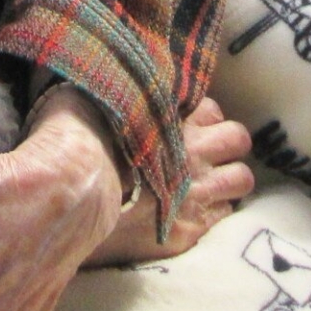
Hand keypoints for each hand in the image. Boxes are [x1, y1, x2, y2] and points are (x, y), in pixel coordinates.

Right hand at [85, 96, 254, 267]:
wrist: (69, 197)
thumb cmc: (73, 144)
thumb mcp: (88, 97)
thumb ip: (113, 89)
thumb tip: (114, 80)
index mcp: (171, 117)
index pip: (211, 109)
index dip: (201, 118)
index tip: (187, 127)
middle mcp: (192, 152)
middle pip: (238, 138)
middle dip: (226, 145)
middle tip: (205, 155)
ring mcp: (194, 193)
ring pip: (241, 178)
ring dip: (226, 179)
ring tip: (205, 185)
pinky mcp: (188, 231)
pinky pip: (224, 215)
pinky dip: (213, 210)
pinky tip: (190, 212)